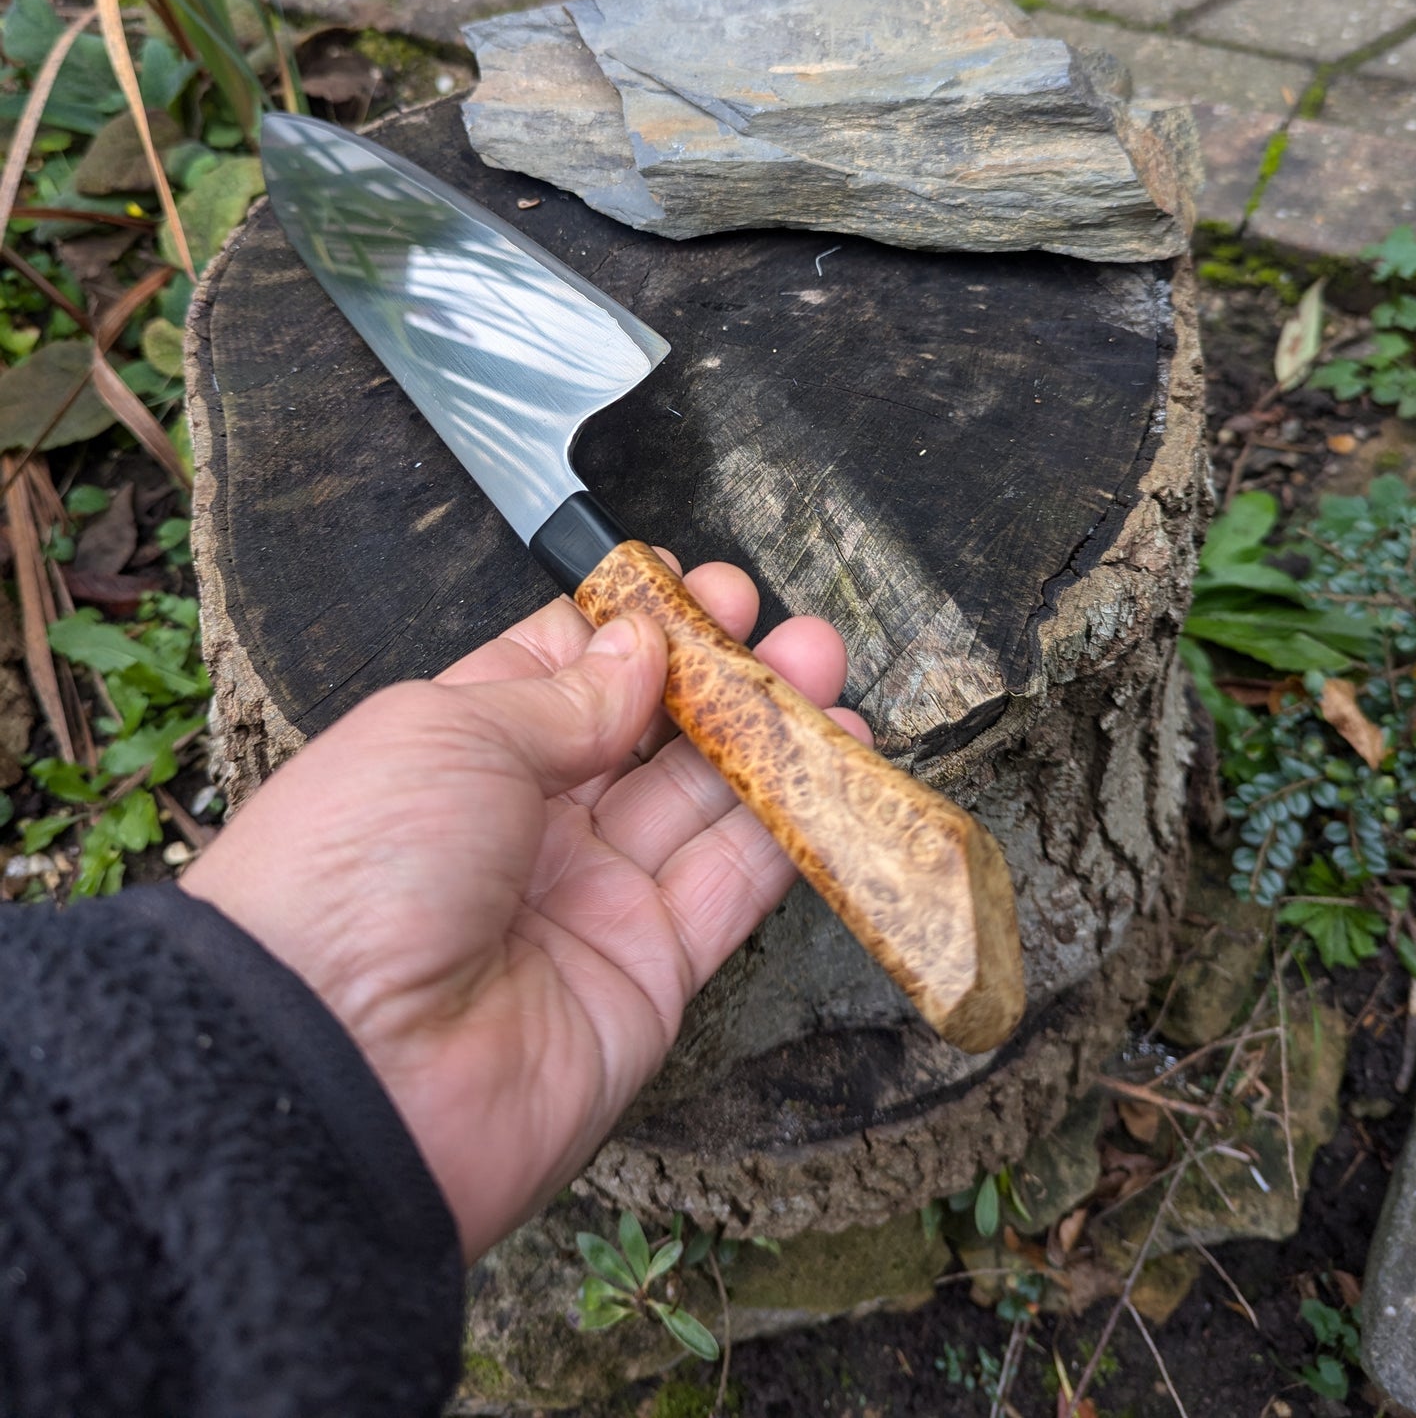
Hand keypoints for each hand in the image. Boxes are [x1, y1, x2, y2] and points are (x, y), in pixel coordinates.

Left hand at [180, 559, 865, 1259]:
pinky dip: (794, 825)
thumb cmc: (354, 867)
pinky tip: (837, 757)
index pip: (561, 672)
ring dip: (771, 732)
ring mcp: (591, 900)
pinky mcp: (651, 974)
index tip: (692, 585)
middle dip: (714, 672)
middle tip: (772, 620)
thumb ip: (564, 696)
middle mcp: (528, 825)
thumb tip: (639, 649)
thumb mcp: (447, 733)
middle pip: (645, 733)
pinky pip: (734, 886)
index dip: (631, 626)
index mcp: (458, 753)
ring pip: (703, 800)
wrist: (339, 1069)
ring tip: (825, 662)